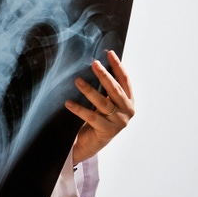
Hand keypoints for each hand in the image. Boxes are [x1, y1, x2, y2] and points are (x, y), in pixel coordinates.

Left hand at [65, 50, 133, 164]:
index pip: (125, 80)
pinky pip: (91, 117)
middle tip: (94, 63)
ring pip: (103, 103)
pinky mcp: (108, 131)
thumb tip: (95, 64)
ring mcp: (119, 122)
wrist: (90, 143)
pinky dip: (79, 109)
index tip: (109, 53)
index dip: (118, 66)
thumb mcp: (103, 101)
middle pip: (115, 90)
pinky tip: (68, 102)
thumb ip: (104, 88)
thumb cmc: (97, 118)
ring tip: (77, 80)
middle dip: (104, 75)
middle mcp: (127, 111)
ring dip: (89, 90)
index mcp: (129, 101)